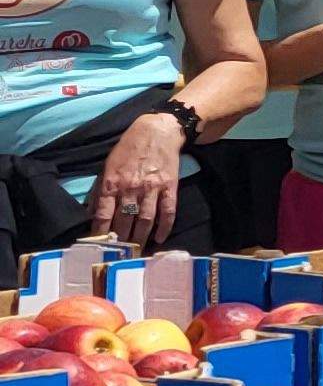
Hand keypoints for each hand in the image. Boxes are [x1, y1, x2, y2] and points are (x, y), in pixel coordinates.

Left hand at [86, 112, 184, 246]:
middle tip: (119, 254)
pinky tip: (160, 238)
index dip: (100, 232)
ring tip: (137, 251)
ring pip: (145, 220)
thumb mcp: (107, 166)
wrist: (158, 132)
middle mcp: (131, 188)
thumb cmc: (128, 149)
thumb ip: (98, 190)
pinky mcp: (170, 187)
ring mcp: (152, 189)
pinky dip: (165, 227)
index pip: (103, 214)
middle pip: (124, 221)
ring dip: (141, 238)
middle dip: (121, 240)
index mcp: (112, 183)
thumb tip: (90, 213)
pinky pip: (168, 212)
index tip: (98, 246)